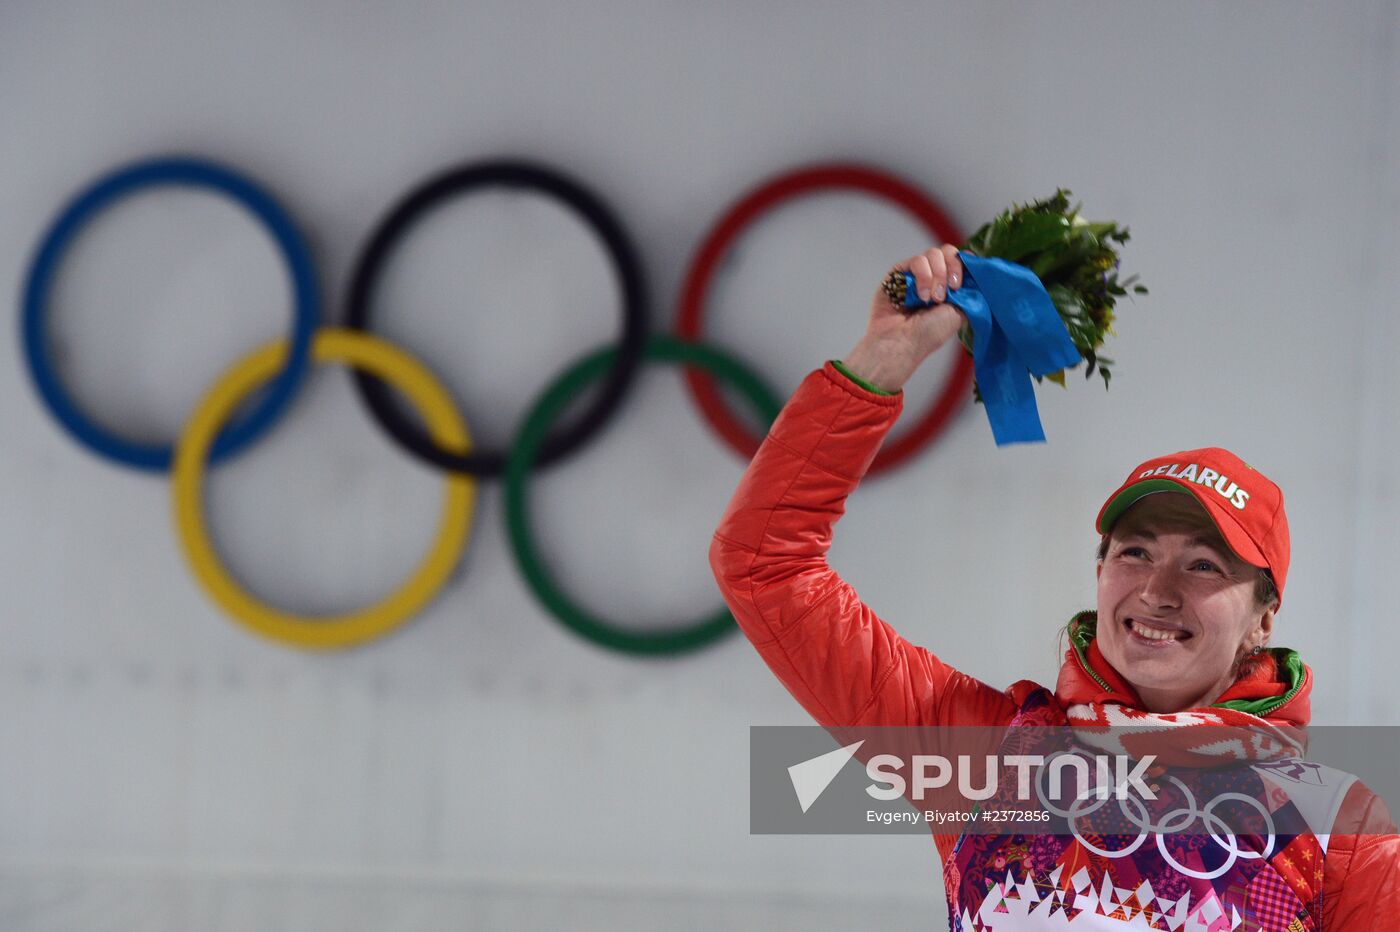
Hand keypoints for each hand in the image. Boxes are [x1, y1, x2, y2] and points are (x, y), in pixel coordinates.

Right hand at [842, 245, 966, 392]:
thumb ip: (971, 289)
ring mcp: (915, 274)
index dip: (965, 264)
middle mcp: (933, 277)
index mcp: (949, 286)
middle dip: (952, 269)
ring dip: (937, 276)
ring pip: (933, 254)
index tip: (962, 283)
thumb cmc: (930, 333)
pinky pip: (917, 261)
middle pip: (948, 251)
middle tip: (950, 290)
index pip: (961, 260)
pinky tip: (921, 296)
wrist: (903, 342)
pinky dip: (923, 277)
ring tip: (932, 299)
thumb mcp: (961, 311)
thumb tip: (977, 267)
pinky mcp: (898, 273)